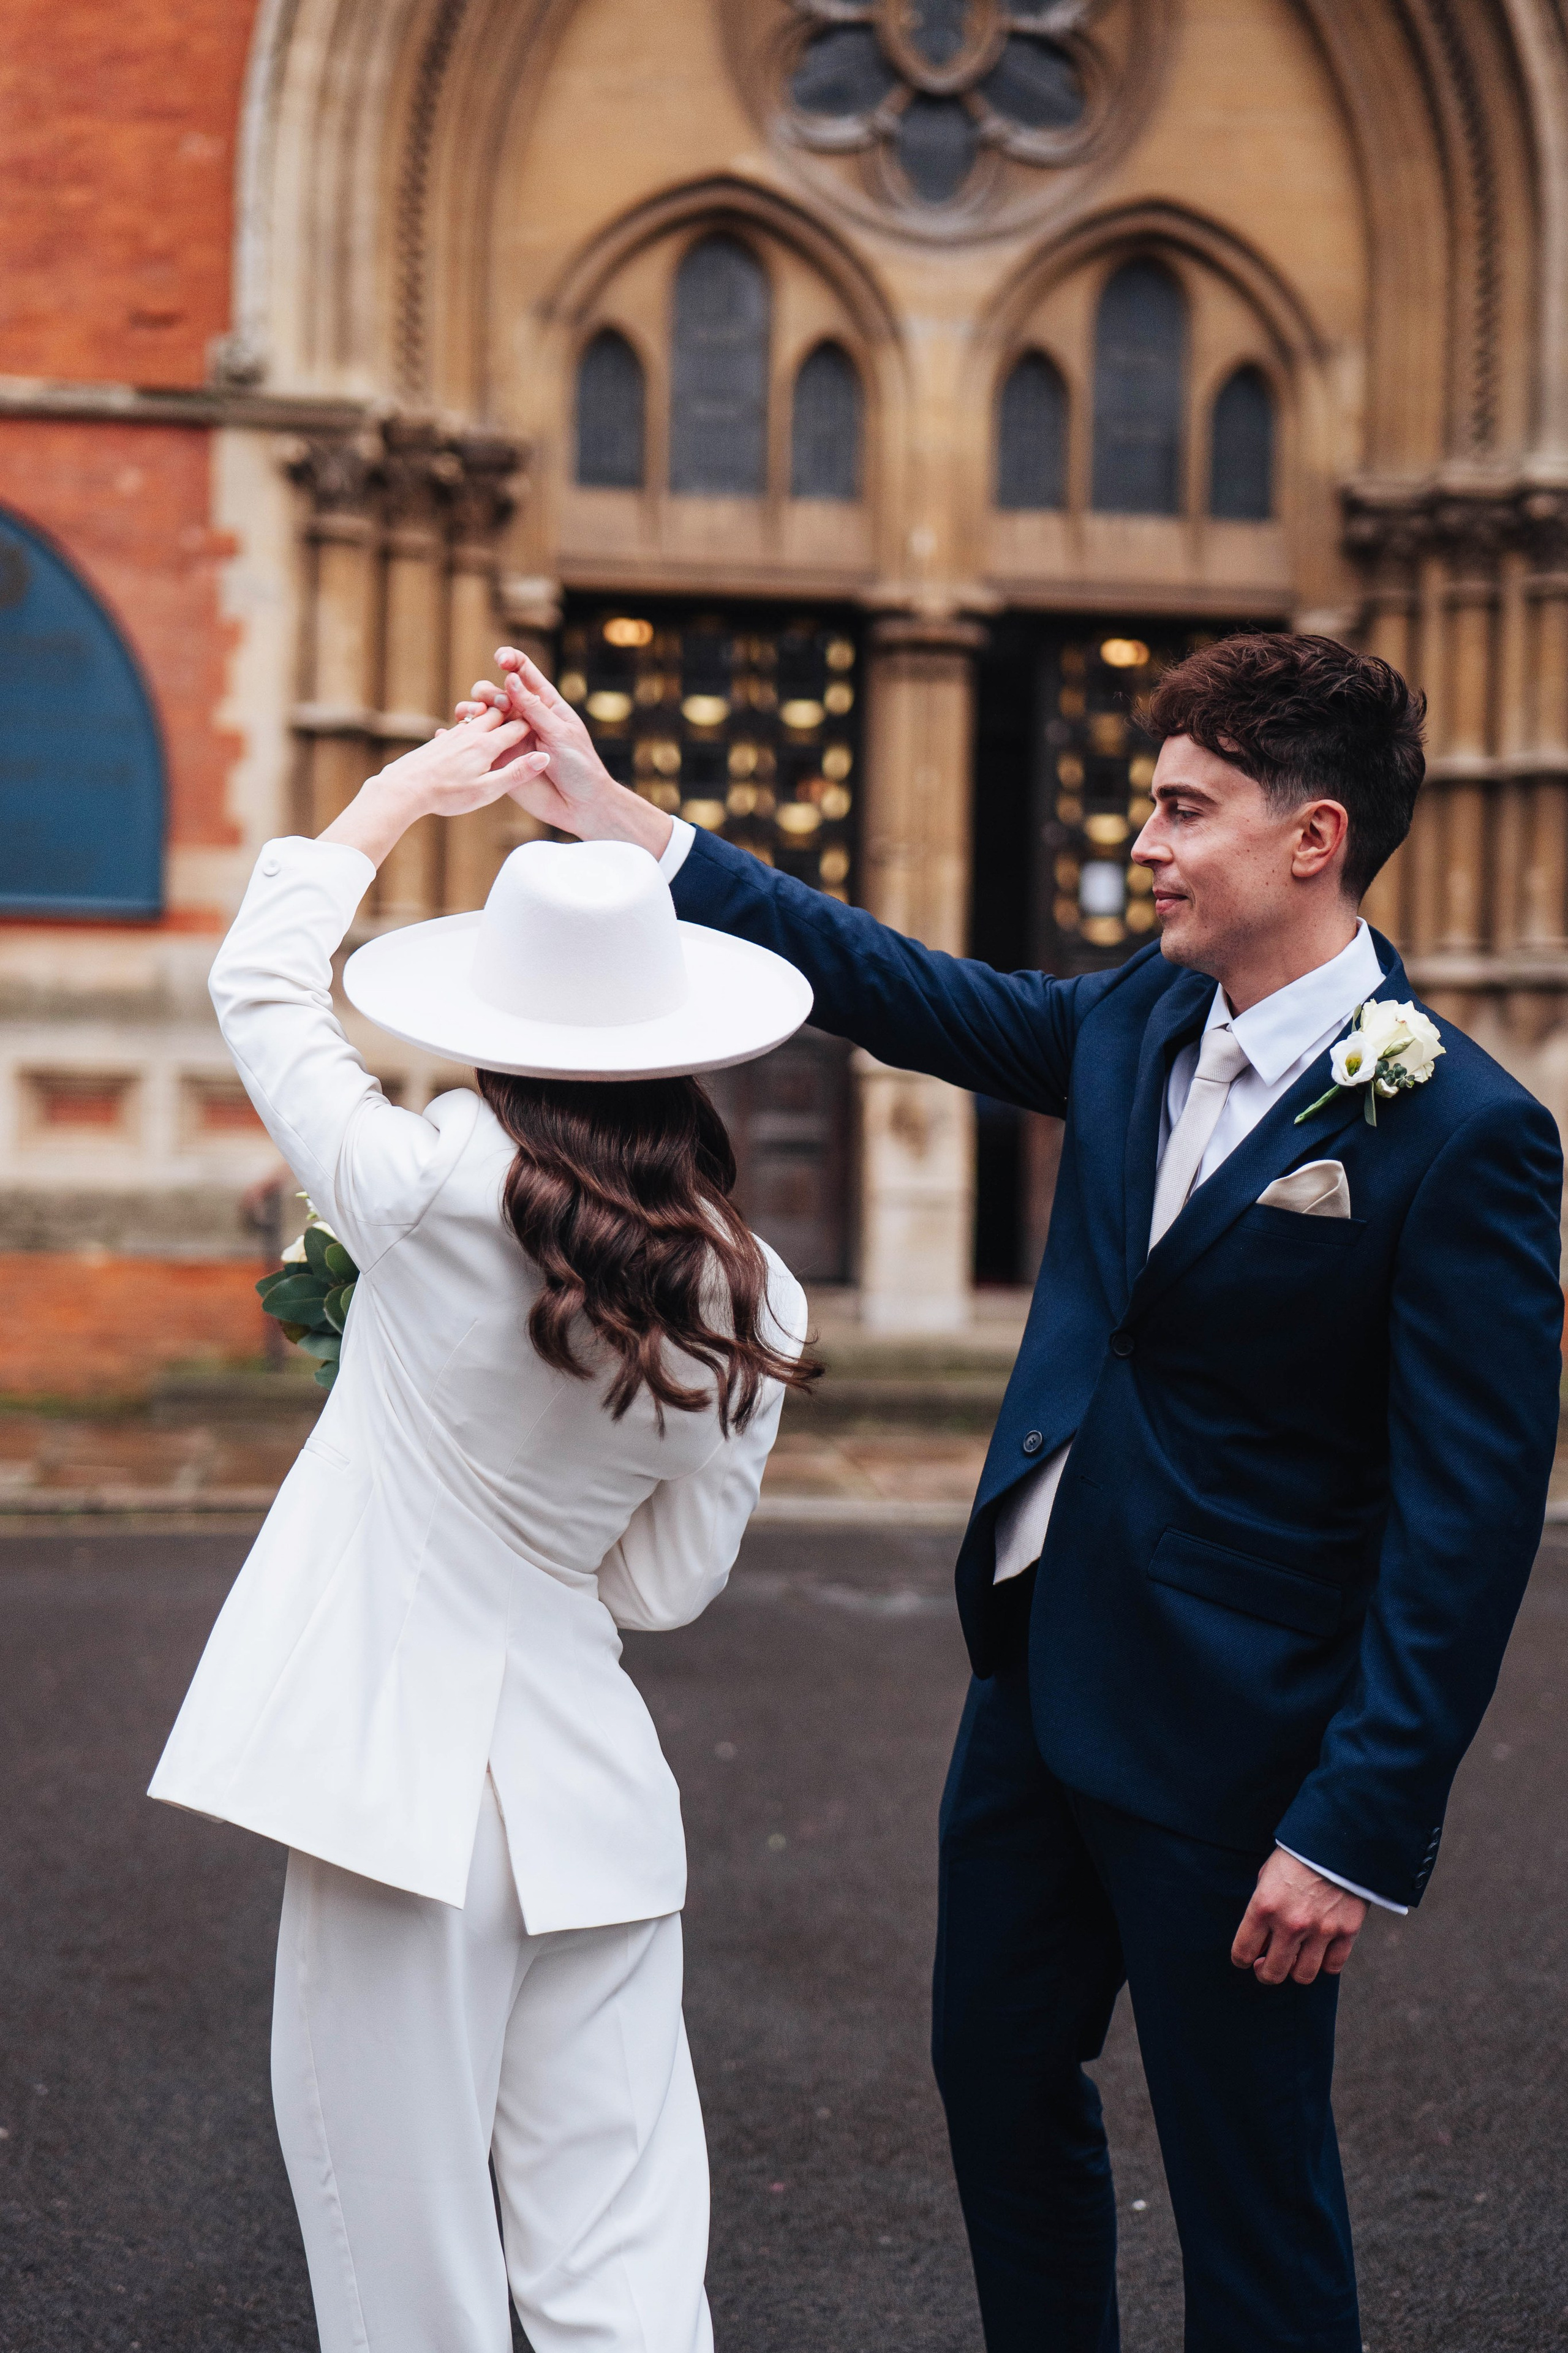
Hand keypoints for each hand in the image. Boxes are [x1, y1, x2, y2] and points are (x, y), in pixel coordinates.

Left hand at [320, 707, 547, 866]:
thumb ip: (517, 773)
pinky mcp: (440, 740)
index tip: (543, 725)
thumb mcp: (488, 791)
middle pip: (497, 713)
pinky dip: (472, 723)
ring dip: (492, 713)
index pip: (517, 728)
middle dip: (512, 711)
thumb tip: (544, 758)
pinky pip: (462, 725)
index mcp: (487, 746)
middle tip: (524, 711)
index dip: (532, 725)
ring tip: (502, 714)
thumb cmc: (448, 795)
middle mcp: (471, 734)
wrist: (404, 789)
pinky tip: (471, 730)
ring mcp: (454, 735)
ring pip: (478, 716)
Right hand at [456, 648, 672, 857]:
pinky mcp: (501, 759)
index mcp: (544, 703)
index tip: (501, 659)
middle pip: (497, 692)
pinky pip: (479, 743)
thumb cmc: (579, 766)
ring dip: (472, 710)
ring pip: (484, 716)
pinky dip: (463, 736)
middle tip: (496, 705)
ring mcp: (511, 738)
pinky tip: (449, 732)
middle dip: (489, 691)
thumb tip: (510, 678)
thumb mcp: (559, 733)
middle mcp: (524, 717)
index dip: (511, 660)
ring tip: (470, 714)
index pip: (524, 673)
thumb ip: (533, 708)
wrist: (580, 805)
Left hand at [1231, 1849, 1366, 1985]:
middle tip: (1266, 1965)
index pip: (1243, 1950)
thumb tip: (1259, 1939)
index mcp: (1264, 1906)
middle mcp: (1290, 1923)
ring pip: (1303, 1975)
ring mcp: (1320, 1930)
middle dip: (1265, 1972)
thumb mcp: (1267, 1875)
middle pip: (1273, 1973)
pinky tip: (1319, 1952)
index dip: (1241, 1959)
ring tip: (1293, 1959)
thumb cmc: (1297, 1855)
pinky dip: (1324, 1964)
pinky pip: (1332, 1966)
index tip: (1244, 1959)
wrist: (1337, 1838)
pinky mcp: (1346, 1931)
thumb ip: (1262, 1907)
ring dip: (1295, 1971)